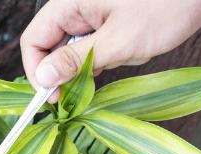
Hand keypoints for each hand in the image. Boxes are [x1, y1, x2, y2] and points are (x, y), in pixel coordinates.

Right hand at [21, 0, 200, 100]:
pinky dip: (102, 59)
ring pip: (72, 49)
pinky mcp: (109, 20)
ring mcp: (93, 13)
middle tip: (80, 94)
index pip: (33, 40)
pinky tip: (125, 55)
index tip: (53, 96)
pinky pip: (92, 45)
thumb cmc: (167, 6)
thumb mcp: (118, 42)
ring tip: (114, 63)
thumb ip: (76, 61)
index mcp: (70, 3)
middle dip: (63, 71)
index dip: (38, 71)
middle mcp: (77, 6)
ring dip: (85, 67)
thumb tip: (43, 78)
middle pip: (49, 45)